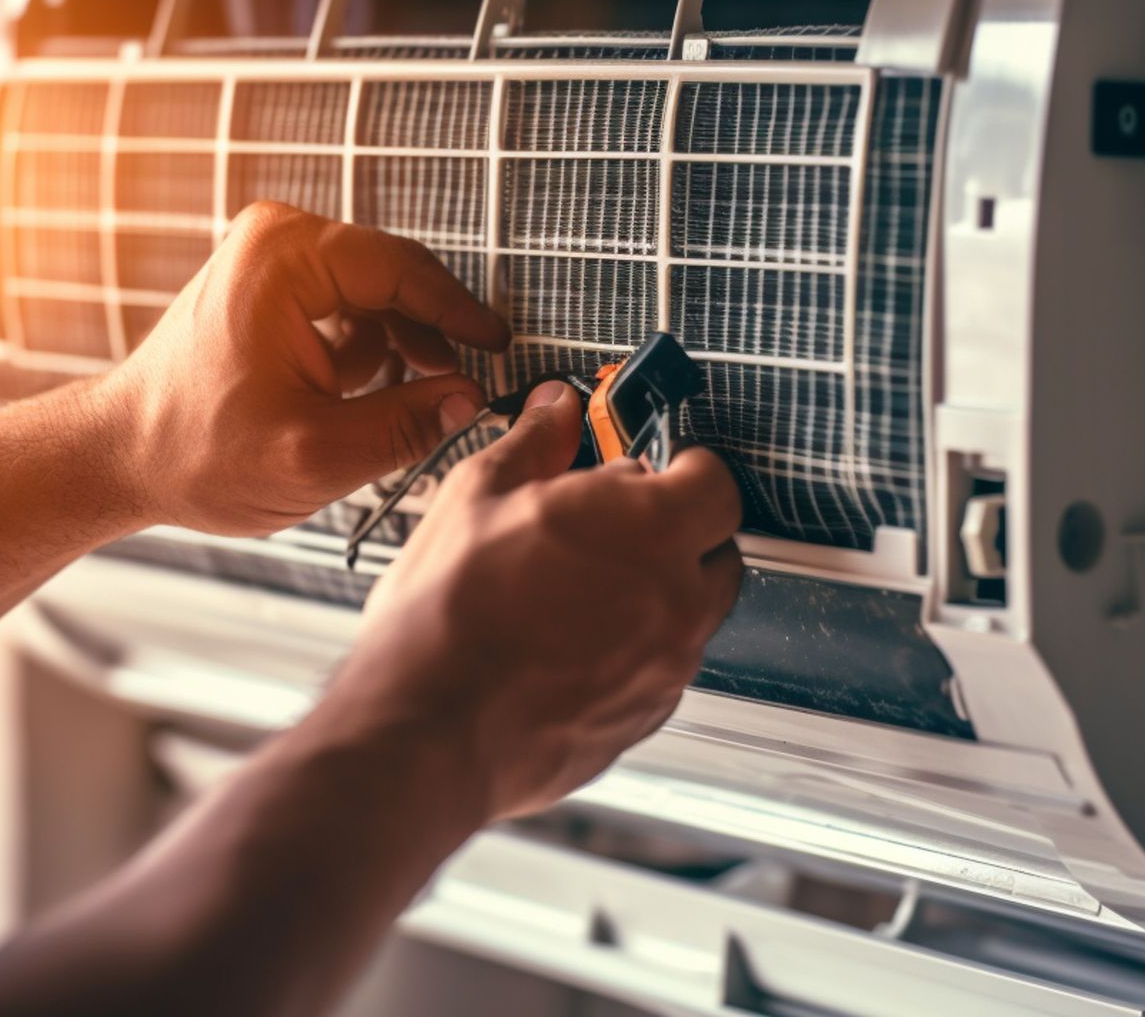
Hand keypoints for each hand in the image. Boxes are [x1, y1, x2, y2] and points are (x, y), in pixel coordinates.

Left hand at [91, 202, 510, 536]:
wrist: (121, 460)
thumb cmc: (191, 451)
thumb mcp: (316, 454)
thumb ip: (406, 425)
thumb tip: (469, 401)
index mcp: (285, 257)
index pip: (403, 269)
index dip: (459, 312)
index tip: (497, 345)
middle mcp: (278, 243)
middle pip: (393, 279)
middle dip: (430, 337)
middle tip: (465, 387)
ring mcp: (272, 265)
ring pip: (375, 299)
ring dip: (398, 352)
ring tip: (405, 408)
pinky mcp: (272, 294)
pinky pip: (348, 313)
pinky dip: (368, 357)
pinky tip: (362, 405)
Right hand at [323, 380, 744, 821]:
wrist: (426, 732)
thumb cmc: (448, 623)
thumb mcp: (476, 497)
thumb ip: (534, 444)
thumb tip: (553, 412)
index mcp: (649, 529)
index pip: (718, 484)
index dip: (686, 470)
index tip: (654, 470)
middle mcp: (676, 600)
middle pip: (716, 552)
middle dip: (677, 534)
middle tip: (612, 527)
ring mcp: (665, 668)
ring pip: (690, 615)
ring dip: (655, 594)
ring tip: (577, 590)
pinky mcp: (643, 718)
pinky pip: (660, 669)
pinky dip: (632, 650)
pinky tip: (567, 644)